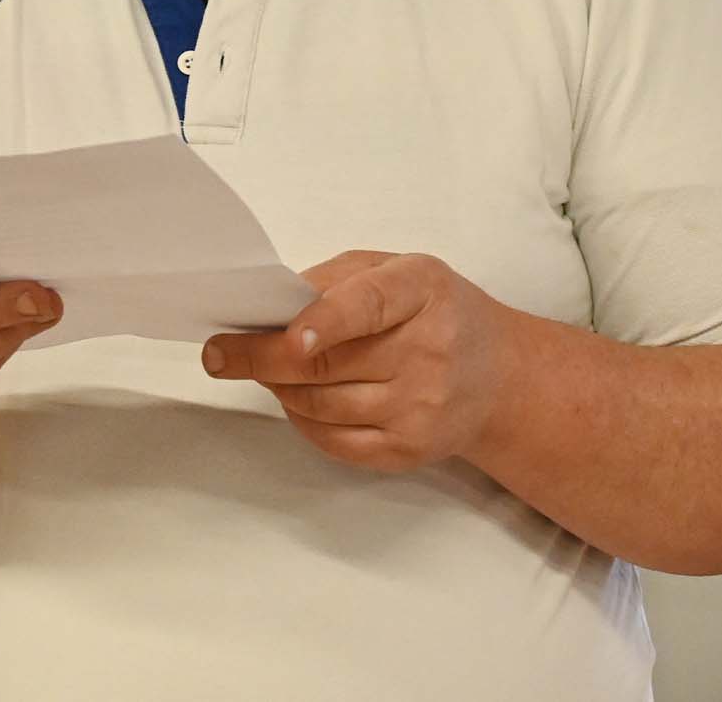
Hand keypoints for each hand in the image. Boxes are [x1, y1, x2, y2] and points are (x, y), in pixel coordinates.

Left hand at [201, 250, 506, 471]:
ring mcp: (421, 407)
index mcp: (423, 289)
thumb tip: (272, 305)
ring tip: (266, 370)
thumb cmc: (436, 312)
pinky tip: (297, 399)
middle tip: (220, 353)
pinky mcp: (410, 450)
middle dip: (262, 359)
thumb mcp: (399, 271)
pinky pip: (335, 443)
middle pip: (326, 365)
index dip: (322, 322)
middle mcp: (428, 350)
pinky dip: (302, 421)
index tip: (284, 334)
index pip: (367, 306)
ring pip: (320, 405)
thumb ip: (338, 279)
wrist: (501, 376)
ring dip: (279, 388)